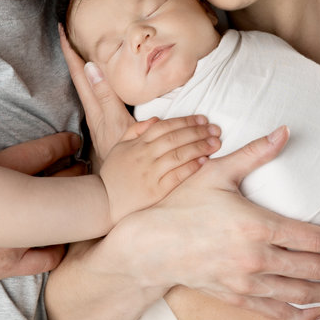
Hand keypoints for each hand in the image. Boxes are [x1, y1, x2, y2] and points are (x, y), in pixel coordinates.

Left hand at [60, 25, 131, 158]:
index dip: (70, 52)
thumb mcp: (117, 122)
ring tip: (77, 46)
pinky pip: (96, 93)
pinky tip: (96, 76)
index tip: (61, 30)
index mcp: (95, 105)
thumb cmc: (125, 154)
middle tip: (64, 30)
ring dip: (80, 65)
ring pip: (85, 84)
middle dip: (71, 53)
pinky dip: (93, 78)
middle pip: (79, 76)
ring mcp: (99, 116)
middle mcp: (93, 109)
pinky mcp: (105, 122)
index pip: (79, 73)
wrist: (124, 183)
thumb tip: (91, 67)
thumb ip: (106, 96)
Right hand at [98, 115, 218, 221]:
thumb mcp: (119, 147)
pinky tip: (204, 161)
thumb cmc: (113, 174)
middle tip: (216, 129)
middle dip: (198, 132)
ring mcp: (150, 173)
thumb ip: (136, 130)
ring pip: (178, 155)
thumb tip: (156, 119)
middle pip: (175, 138)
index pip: (165, 127)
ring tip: (215, 143)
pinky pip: (176, 176)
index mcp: (137, 144)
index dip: (185, 121)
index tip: (203, 120)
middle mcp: (145, 156)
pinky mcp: (155, 191)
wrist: (103, 201)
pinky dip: (190, 167)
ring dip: (199, 147)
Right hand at [114, 127, 319, 319]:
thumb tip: (285, 130)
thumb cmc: (183, 205)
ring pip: (305, 294)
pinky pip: (282, 313)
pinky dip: (307, 313)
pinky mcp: (240, 299)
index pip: (316, 238)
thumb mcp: (217, 173)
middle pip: (318, 269)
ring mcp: (249, 284)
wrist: (151, 245)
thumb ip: (255, 153)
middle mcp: (257, 259)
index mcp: (257, 226)